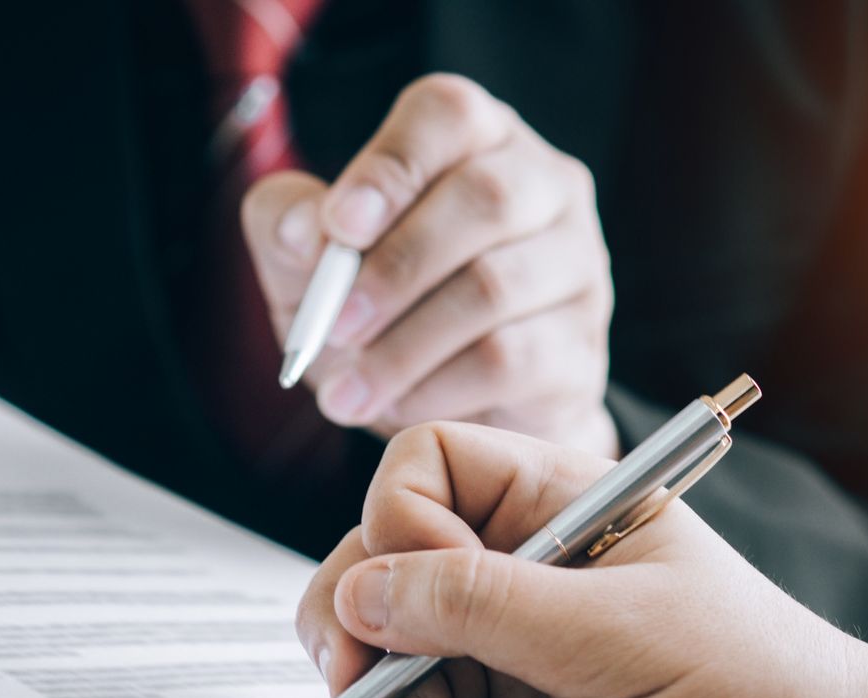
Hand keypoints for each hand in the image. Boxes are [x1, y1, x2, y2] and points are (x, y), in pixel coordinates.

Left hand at [241, 74, 616, 456]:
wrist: (457, 412)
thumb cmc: (380, 309)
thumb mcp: (308, 262)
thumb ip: (286, 224)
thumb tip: (302, 228)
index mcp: (478, 138)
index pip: (449, 116)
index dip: (391, 166)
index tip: (337, 226)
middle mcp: (545, 186)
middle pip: (485, 200)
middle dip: (395, 269)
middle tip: (334, 328)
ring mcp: (577, 266)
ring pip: (495, 289)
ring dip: (405, 347)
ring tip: (344, 393)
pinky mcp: (581, 346)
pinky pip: (514, 361)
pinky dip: (439, 390)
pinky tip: (396, 411)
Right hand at [296, 423, 867, 697]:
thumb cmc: (756, 686)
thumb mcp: (611, 634)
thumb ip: (478, 607)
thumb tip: (361, 590)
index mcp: (561, 508)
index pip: (424, 474)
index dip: (397, 531)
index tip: (407, 601)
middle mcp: (528, 574)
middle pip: (388, 578)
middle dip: (367, 644)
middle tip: (365, 695)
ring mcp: (519, 658)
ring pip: (398, 671)